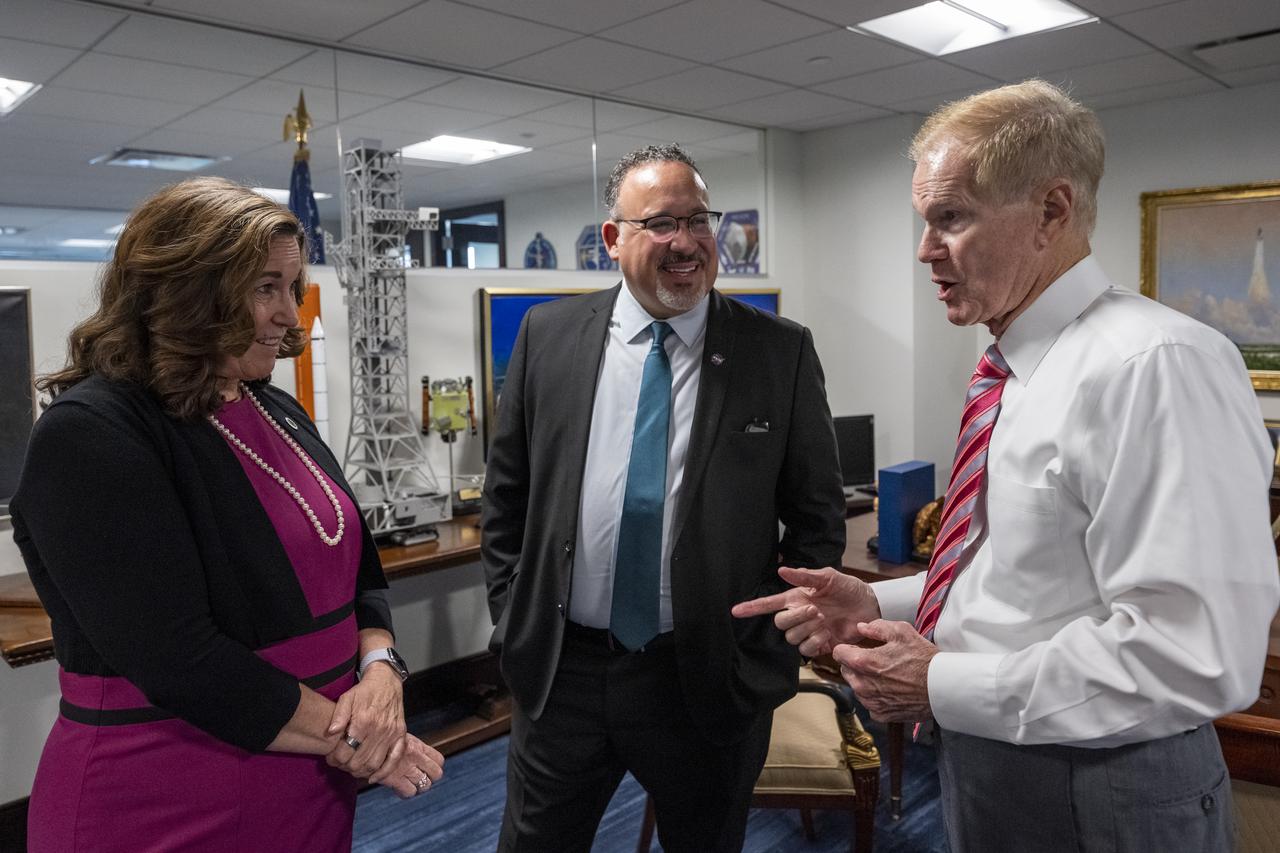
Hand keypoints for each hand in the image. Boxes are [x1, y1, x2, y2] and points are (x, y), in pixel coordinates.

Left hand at [324, 664, 405, 777]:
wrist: (387, 682)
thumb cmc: (364, 691)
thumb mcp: (346, 698)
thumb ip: (338, 716)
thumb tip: (331, 733)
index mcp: (363, 721)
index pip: (345, 752)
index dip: (334, 759)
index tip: (331, 758)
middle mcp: (378, 730)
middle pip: (359, 761)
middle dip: (345, 766)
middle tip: (340, 764)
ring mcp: (391, 734)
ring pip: (374, 764)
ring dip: (361, 771)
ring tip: (352, 768)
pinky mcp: (400, 735)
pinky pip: (394, 759)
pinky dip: (384, 772)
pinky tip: (374, 777)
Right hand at [368, 733, 445, 798]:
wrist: (361, 743)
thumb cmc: (379, 741)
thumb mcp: (398, 737)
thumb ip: (408, 746)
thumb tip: (413, 755)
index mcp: (417, 746)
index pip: (439, 760)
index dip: (434, 766)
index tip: (425, 768)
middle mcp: (415, 756)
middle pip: (437, 774)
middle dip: (429, 778)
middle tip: (418, 777)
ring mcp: (406, 768)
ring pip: (425, 785)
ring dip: (418, 786)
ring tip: (408, 782)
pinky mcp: (395, 778)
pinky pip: (409, 792)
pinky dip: (405, 792)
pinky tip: (398, 787)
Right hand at [730, 566, 880, 656]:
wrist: (869, 606)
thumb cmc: (848, 588)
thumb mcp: (828, 577)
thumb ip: (805, 575)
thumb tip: (782, 570)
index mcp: (796, 598)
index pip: (769, 604)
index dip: (751, 607)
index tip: (735, 611)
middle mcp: (799, 615)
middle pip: (780, 623)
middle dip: (795, 617)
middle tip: (816, 610)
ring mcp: (809, 631)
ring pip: (791, 637)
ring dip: (806, 629)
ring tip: (823, 620)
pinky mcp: (820, 645)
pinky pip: (806, 649)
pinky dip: (814, 642)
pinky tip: (826, 634)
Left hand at [832, 619, 936, 721]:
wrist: (942, 688)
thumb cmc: (923, 659)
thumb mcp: (902, 632)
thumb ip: (876, 627)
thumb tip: (861, 627)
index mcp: (863, 662)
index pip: (838, 653)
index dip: (848, 648)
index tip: (858, 648)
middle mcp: (862, 685)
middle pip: (846, 671)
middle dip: (856, 664)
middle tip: (876, 660)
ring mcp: (871, 702)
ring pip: (856, 688)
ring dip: (865, 681)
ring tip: (886, 675)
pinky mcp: (880, 714)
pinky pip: (870, 703)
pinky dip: (876, 697)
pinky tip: (891, 689)